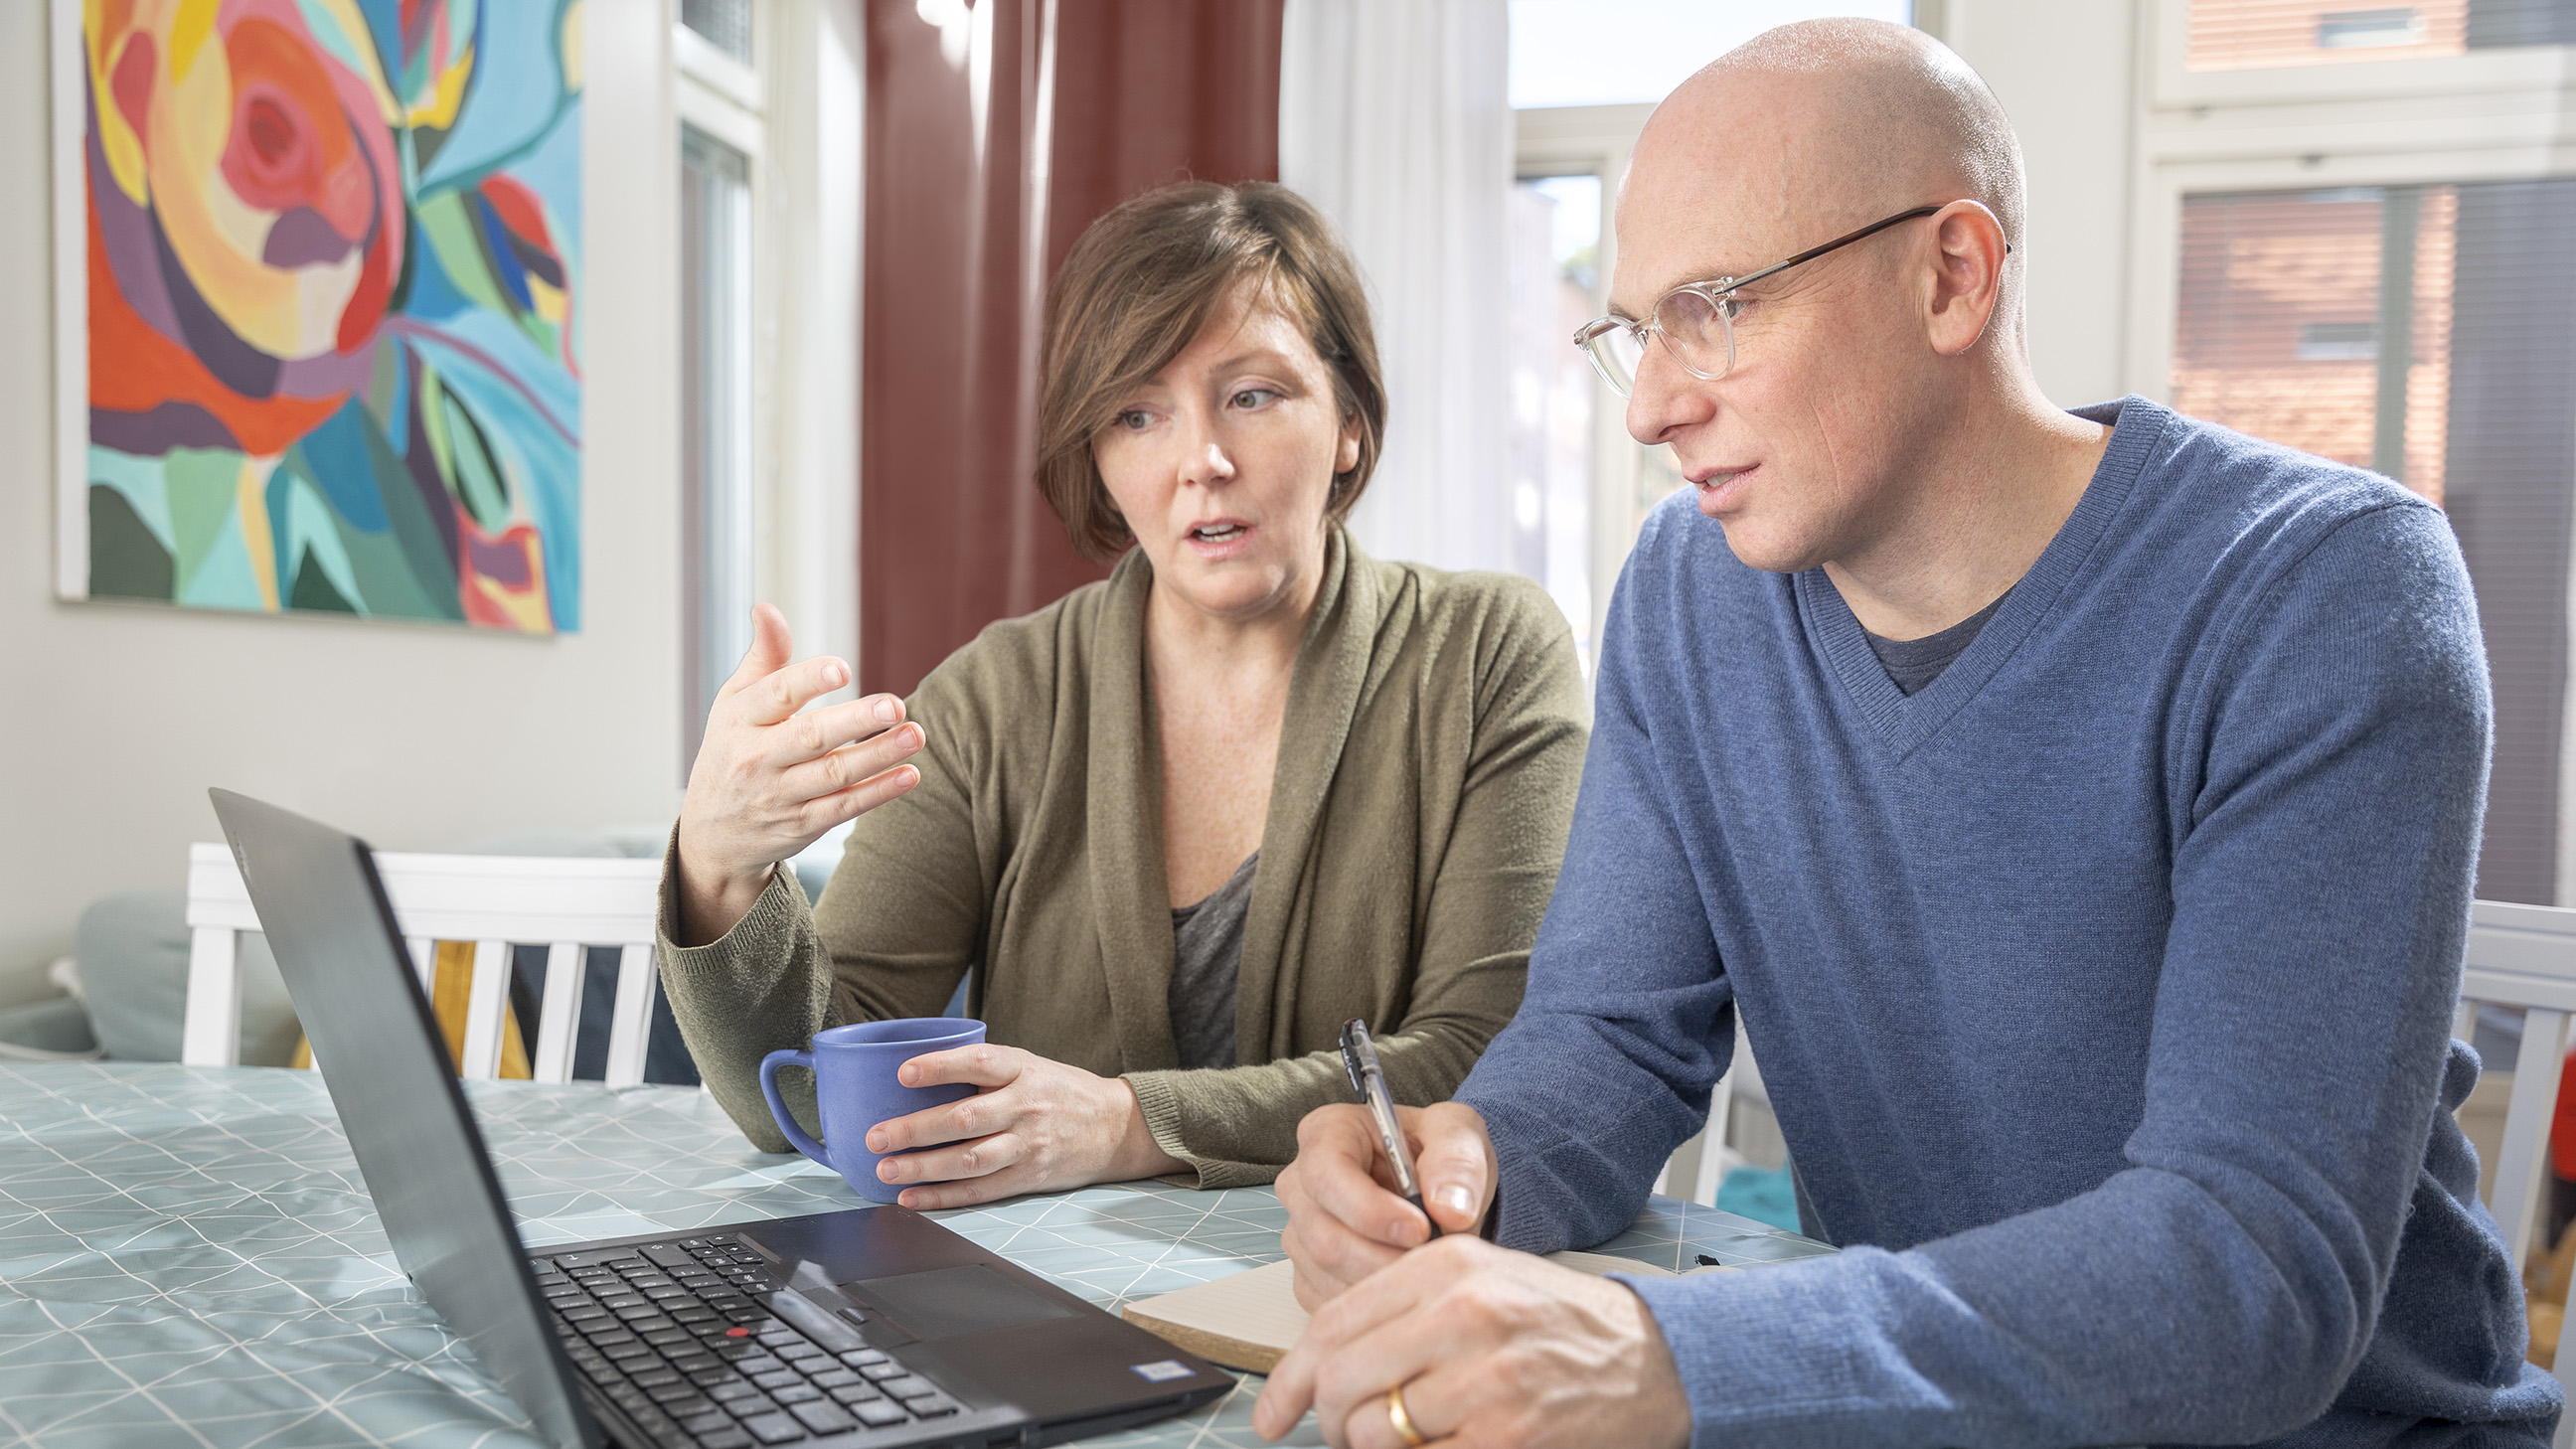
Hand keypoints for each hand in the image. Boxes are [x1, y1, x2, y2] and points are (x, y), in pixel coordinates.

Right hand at [674, 604, 924, 944]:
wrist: (712, 834)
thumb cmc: (732, 750)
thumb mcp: (735, 702)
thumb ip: (764, 657)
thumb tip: (767, 608)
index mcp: (739, 720)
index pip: (775, 695)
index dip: (809, 680)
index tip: (844, 669)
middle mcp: (756, 759)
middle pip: (810, 737)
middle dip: (855, 721)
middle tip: (895, 705)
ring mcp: (779, 795)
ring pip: (833, 775)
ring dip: (879, 756)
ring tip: (915, 734)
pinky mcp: (802, 825)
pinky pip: (844, 807)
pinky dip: (878, 793)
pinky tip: (909, 775)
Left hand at [862, 1043, 1186, 1208]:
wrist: (1117, 1127)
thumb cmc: (1062, 1092)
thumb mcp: (1030, 1065)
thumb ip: (986, 1070)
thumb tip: (918, 1073)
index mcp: (1024, 1070)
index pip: (980, 1063)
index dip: (941, 1066)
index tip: (904, 1073)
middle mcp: (1026, 1107)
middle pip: (965, 1119)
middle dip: (915, 1129)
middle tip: (876, 1136)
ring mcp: (1028, 1145)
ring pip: (968, 1160)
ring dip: (923, 1168)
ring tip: (886, 1169)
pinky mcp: (1029, 1177)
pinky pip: (980, 1190)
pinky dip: (943, 1197)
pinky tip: (912, 1197)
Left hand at [1252, 1235, 1692, 1448]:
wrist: (1655, 1360)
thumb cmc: (1557, 1325)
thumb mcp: (1479, 1283)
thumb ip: (1399, 1312)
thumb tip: (1317, 1372)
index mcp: (1445, 1268)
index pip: (1331, 1325)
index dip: (1290, 1380)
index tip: (1274, 1415)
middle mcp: (1462, 1315)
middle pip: (1341, 1381)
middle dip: (1332, 1421)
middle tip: (1350, 1434)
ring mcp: (1485, 1380)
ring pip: (1374, 1431)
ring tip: (1410, 1442)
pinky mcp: (1507, 1436)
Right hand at [1277, 1102, 1496, 1309]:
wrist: (1439, 1189)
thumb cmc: (1437, 1154)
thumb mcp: (1460, 1135)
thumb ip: (1458, 1163)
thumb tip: (1449, 1209)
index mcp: (1327, 1133)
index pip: (1327, 1175)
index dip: (1370, 1209)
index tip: (1420, 1229)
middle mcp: (1302, 1183)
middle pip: (1324, 1235)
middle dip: (1385, 1257)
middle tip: (1434, 1259)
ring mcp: (1300, 1232)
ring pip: (1329, 1274)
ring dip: (1385, 1281)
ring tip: (1428, 1266)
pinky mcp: (1308, 1273)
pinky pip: (1332, 1301)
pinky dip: (1376, 1301)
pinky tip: (1407, 1281)